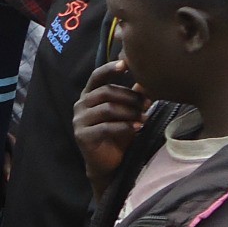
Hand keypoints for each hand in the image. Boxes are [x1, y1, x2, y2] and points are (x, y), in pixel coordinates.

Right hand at [73, 59, 147, 198]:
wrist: (106, 163)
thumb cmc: (116, 134)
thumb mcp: (126, 112)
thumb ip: (133, 96)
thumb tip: (148, 79)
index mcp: (89, 95)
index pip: (96, 77)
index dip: (109, 69)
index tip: (125, 63)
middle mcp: (80, 105)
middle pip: (106, 92)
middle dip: (130, 96)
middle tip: (148, 102)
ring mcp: (79, 120)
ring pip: (107, 109)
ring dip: (129, 112)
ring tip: (145, 117)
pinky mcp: (82, 135)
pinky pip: (106, 127)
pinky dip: (125, 126)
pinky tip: (138, 128)